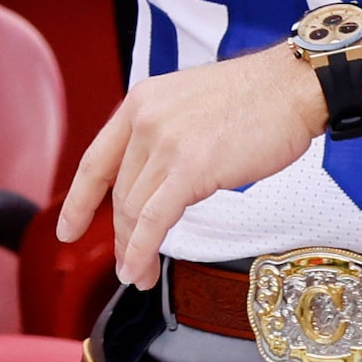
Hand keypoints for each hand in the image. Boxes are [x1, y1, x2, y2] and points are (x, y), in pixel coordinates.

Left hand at [57, 45, 327, 285]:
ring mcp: (164, 143)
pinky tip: (141, 268)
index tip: (68, 229)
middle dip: (119, 236)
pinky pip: (154, 219)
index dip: (79, 200)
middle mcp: (144, 119)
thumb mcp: (191, 103)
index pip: (97, 159)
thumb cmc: (259, 99)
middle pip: (119, 192)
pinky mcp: (189, 168)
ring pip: (133, 209)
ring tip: (138, 275)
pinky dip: (142, 249)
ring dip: (132, 249)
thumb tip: (161, 177)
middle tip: (127, 265)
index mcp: (141, 101)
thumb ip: (167, 133)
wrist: (294, 86)